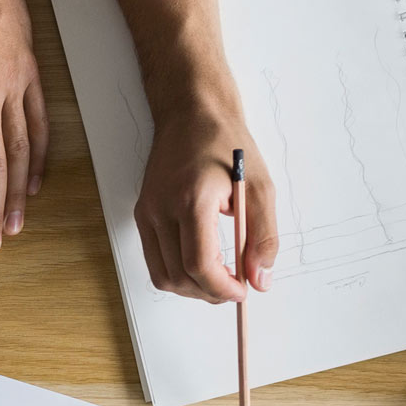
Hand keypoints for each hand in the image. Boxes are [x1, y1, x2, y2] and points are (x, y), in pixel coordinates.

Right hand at [137, 96, 277, 302]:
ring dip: (192, 288)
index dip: (222, 287)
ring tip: (218, 277)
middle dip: (209, 292)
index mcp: (192, 199)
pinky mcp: (142, 214)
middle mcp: (162, 208)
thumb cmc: (226, 143)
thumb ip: (263, 237)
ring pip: (163, 275)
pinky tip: (200, 263)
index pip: (199, 264)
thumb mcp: (260, 188)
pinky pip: (155, 260)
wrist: (192, 113)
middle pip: (179, 277)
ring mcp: (147, 212)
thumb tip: (260, 278)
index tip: (242, 291)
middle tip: (234, 286)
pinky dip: (178, 272)